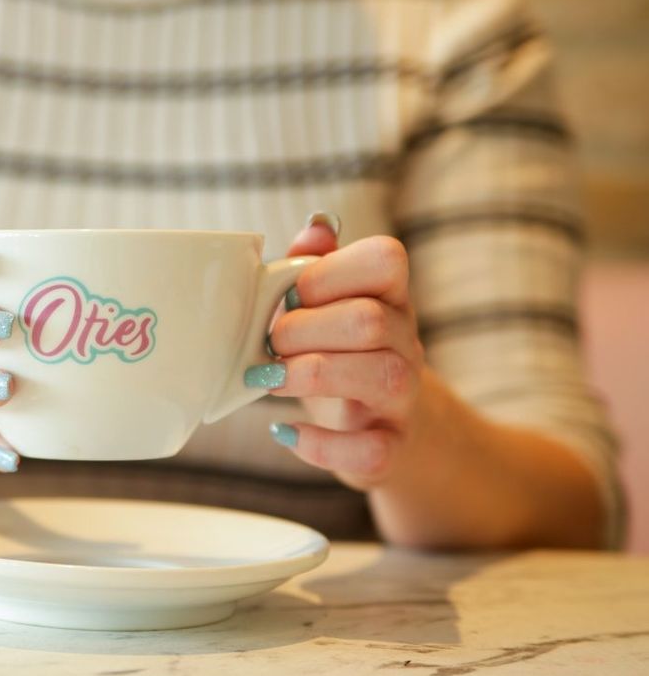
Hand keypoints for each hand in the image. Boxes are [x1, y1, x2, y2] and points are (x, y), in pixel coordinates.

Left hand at [263, 214, 424, 489]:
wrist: (382, 426)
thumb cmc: (341, 352)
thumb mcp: (329, 305)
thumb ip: (318, 264)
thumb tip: (316, 227)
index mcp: (390, 297)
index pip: (386, 259)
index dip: (329, 273)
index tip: (291, 295)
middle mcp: (406, 342)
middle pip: (369, 321)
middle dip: (303, 330)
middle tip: (269, 344)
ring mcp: (404, 398)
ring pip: (380, 376)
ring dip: (311, 375)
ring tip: (269, 379)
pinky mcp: (390, 447)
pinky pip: (370, 448)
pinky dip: (320, 443)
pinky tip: (285, 431)